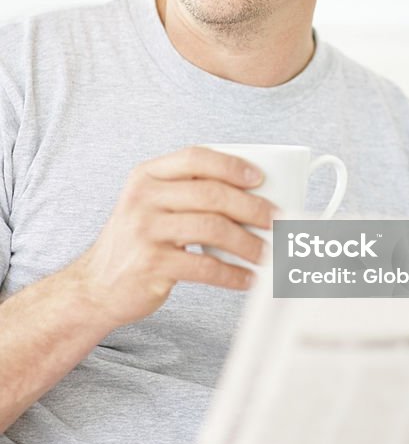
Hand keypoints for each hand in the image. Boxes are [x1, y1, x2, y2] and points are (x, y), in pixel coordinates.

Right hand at [71, 146, 275, 326]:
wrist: (96, 286)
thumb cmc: (138, 242)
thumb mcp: (152, 206)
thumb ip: (188, 194)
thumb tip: (253, 197)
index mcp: (147, 176)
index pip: (196, 158)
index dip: (231, 165)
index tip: (259, 179)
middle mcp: (143, 198)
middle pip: (212, 194)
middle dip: (252, 208)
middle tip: (277, 220)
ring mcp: (145, 231)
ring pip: (213, 228)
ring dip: (248, 243)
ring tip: (267, 254)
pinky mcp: (151, 264)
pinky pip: (205, 266)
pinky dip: (233, 274)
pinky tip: (247, 278)